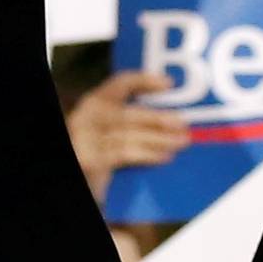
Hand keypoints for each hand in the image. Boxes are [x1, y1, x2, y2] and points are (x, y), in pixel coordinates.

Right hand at [66, 72, 191, 204]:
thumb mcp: (110, 133)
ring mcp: (85, 138)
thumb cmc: (99, 156)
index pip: (120, 83)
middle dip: (158, 118)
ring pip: (129, 135)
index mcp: (93, 104)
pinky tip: (164, 156)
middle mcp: (86, 117)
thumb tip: (170, 122)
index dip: (145, 80)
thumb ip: (132, 124)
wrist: (81, 180)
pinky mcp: (89, 159)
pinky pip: (125, 152)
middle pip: (127, 113)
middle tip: (182, 123)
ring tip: (181, 142)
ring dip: (159, 138)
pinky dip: (148, 154)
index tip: (169, 84)